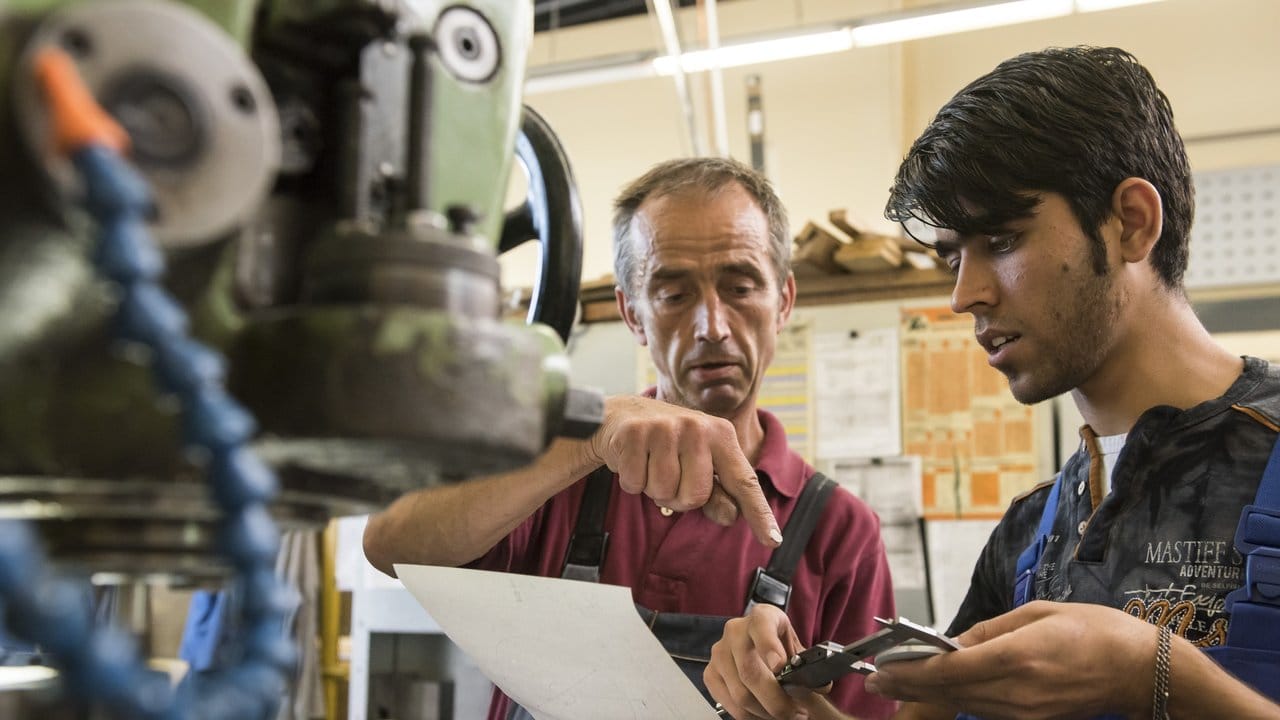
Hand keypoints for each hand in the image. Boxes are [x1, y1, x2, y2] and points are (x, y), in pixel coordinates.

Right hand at [590, 395, 780, 546]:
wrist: (623, 415)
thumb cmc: (669, 445)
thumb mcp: (699, 463)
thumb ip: (716, 492)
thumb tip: (731, 516)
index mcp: (721, 435)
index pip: (743, 482)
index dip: (759, 514)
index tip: (774, 540)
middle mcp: (697, 428)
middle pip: (695, 497)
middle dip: (678, 497)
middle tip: (669, 474)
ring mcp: (665, 428)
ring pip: (663, 492)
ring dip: (653, 489)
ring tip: (651, 465)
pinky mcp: (635, 434)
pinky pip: (635, 484)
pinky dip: (631, 481)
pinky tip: (633, 460)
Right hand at [705, 604, 813, 718]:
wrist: (757, 642)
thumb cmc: (779, 645)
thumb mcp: (796, 647)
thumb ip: (807, 665)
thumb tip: (821, 686)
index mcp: (761, 617)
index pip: (762, 626)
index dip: (769, 646)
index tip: (780, 666)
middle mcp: (735, 631)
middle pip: (750, 671)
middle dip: (776, 700)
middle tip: (796, 713)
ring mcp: (719, 653)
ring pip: (740, 694)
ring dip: (766, 712)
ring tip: (784, 715)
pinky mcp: (710, 673)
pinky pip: (729, 704)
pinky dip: (750, 716)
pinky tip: (764, 714)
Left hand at [866, 601, 1155, 719]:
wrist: (1141, 670)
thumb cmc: (1096, 632)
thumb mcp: (1038, 614)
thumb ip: (990, 629)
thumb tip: (953, 641)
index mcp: (1016, 657)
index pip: (948, 669)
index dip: (910, 671)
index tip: (883, 667)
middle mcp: (1016, 691)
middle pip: (949, 691)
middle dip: (909, 686)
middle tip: (877, 680)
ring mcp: (1024, 712)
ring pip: (964, 703)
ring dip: (930, 693)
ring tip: (899, 682)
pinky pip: (986, 709)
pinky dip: (961, 697)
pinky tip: (944, 687)